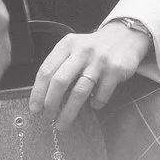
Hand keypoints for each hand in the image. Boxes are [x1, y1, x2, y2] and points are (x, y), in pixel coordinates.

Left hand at [30, 22, 148, 129]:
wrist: (125, 36)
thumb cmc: (93, 48)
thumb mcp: (74, 48)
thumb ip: (61, 65)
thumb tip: (44, 96)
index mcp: (67, 45)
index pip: (46, 70)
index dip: (38, 91)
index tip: (34, 108)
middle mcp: (82, 51)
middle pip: (60, 81)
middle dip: (51, 103)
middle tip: (47, 117)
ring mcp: (99, 61)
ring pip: (79, 92)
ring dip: (69, 112)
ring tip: (63, 123)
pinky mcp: (115, 70)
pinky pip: (101, 94)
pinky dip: (96, 103)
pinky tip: (93, 105)